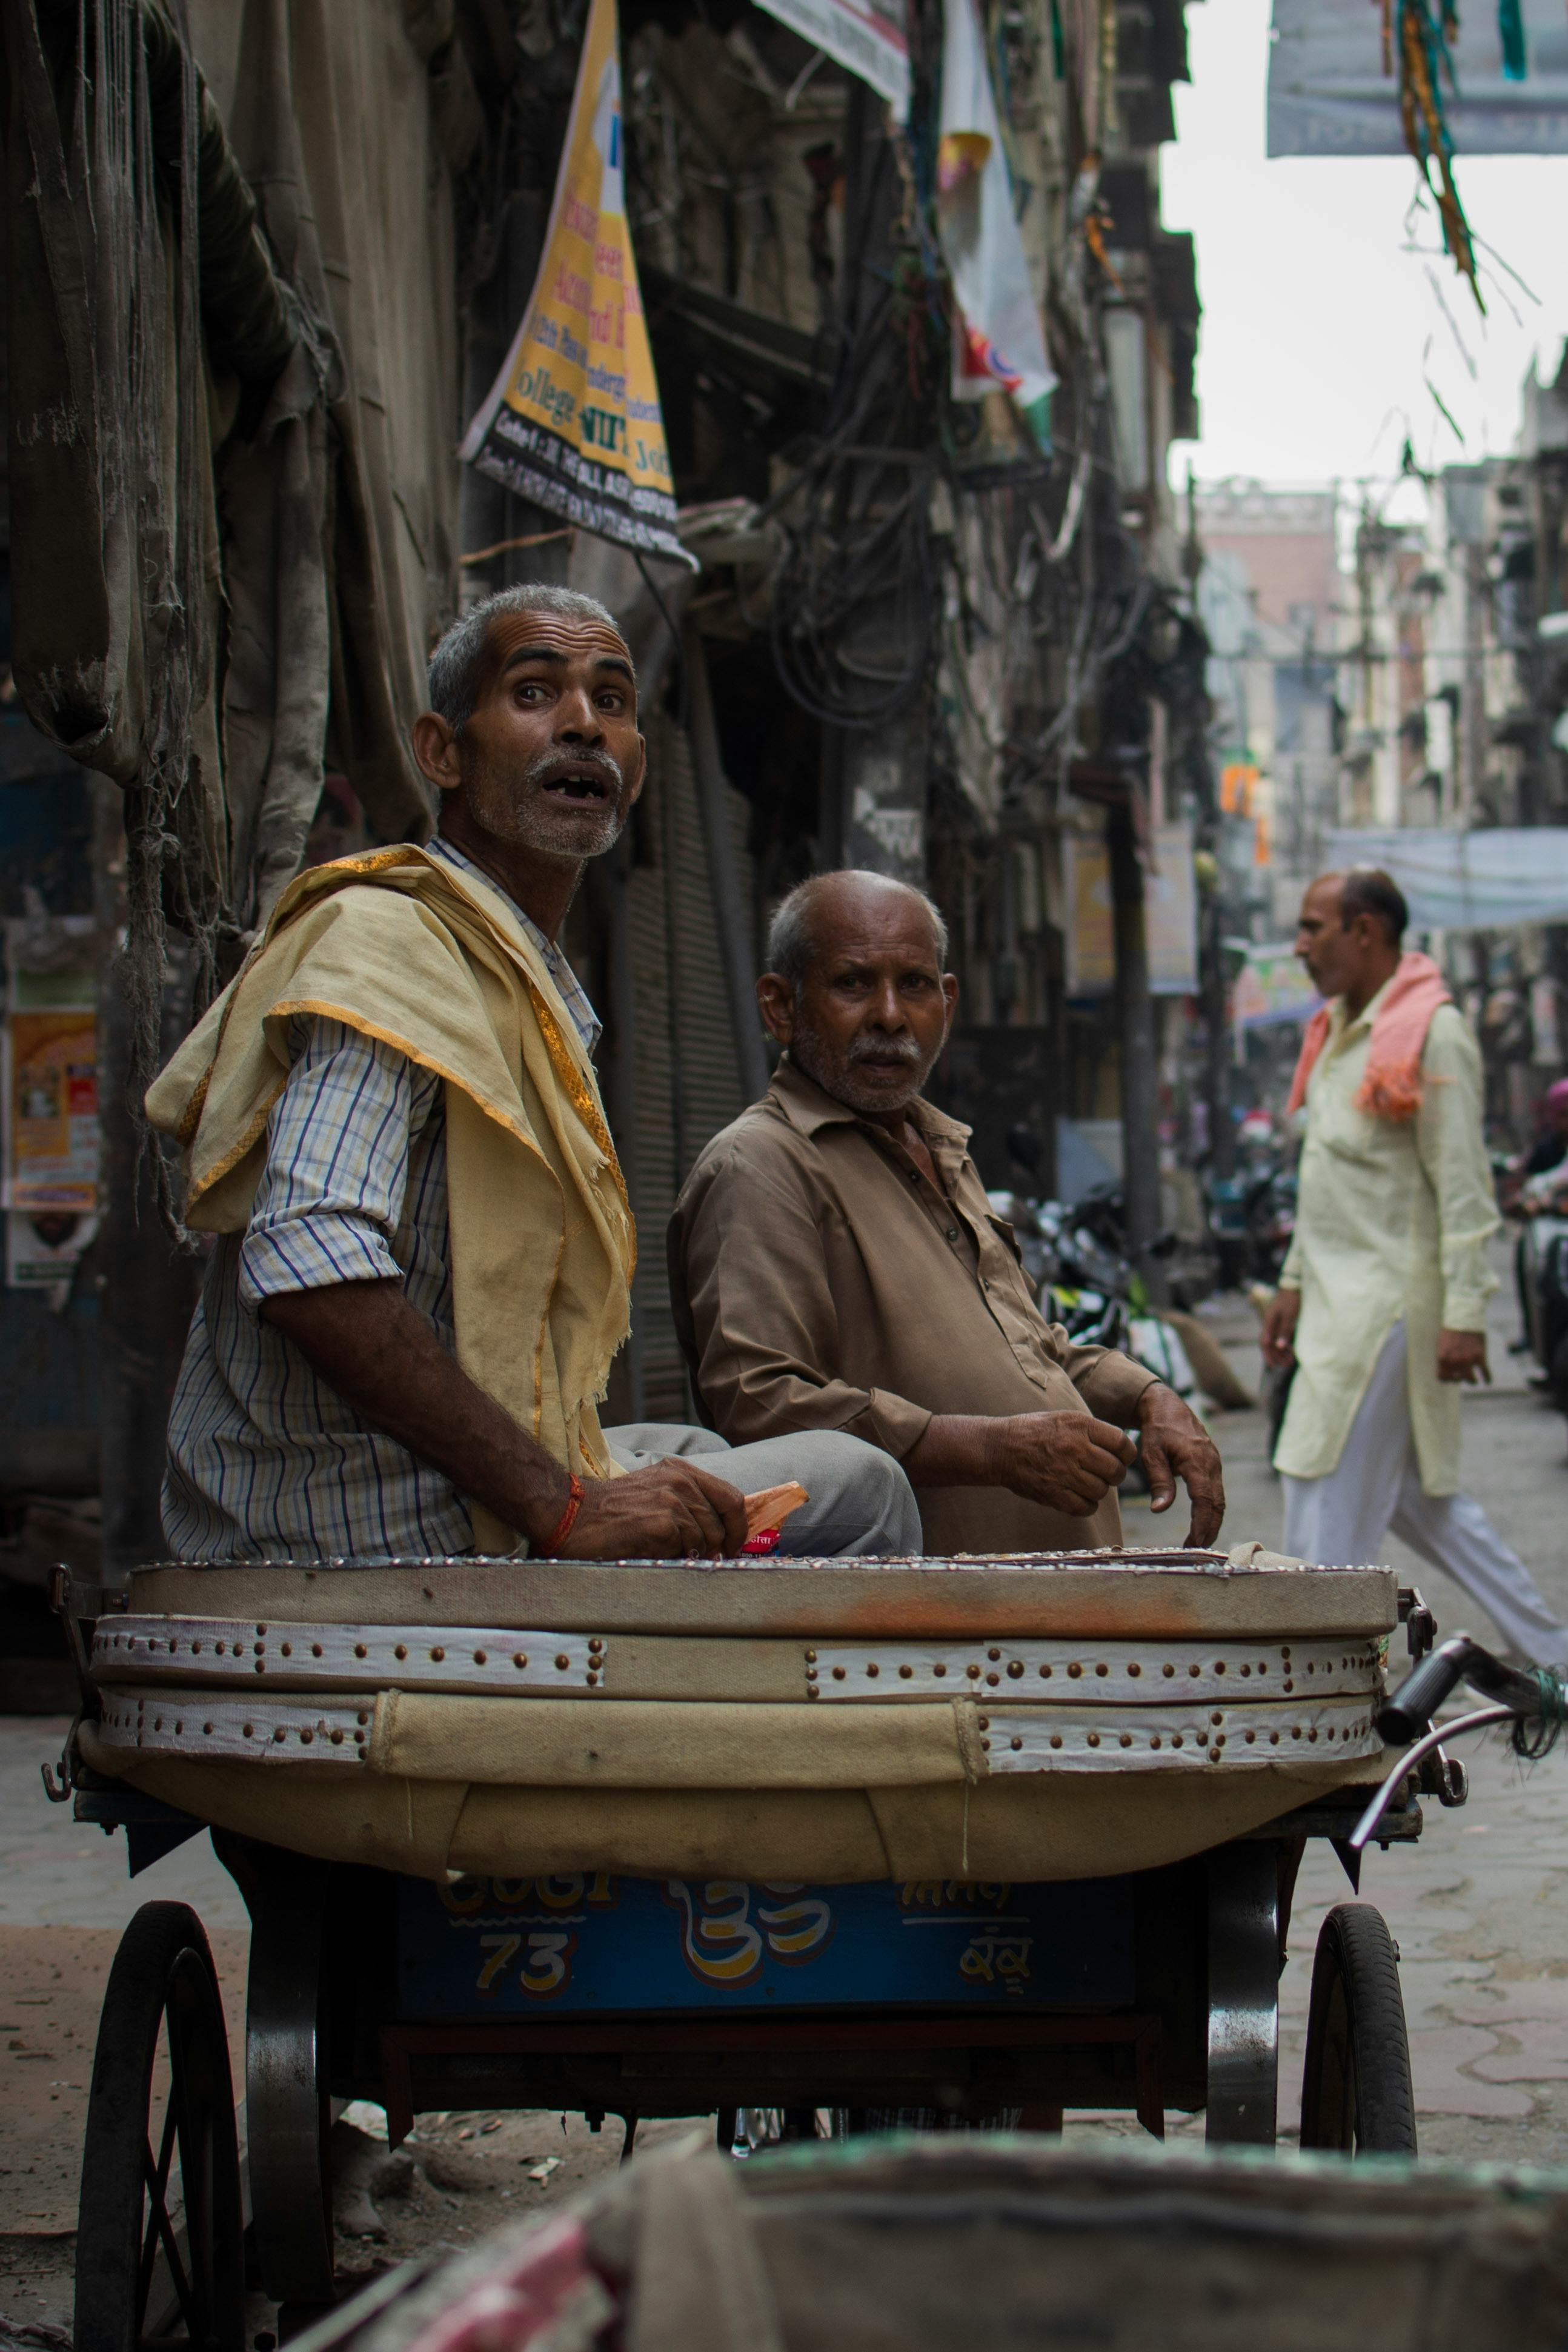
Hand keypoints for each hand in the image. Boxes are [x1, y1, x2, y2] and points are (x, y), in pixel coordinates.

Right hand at [556, 1460, 749, 1558]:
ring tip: (666, 1554)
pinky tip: (653, 1553)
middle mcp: (680, 1481)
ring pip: (705, 1539)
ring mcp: (672, 1500)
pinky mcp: (661, 1523)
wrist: (570, 1515)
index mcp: (680, 1471)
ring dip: (691, 1554)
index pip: (731, 1497)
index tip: (732, 1545)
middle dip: (717, 1548)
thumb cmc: (609, 1511)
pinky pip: (685, 1549)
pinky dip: (674, 1557)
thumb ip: (685, 1504)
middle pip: (722, 1523)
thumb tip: (718, 1537)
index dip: (738, 1526)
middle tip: (702, 1561)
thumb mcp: (653, 1492)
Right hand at [989, 1411, 1135, 1517]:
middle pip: (1114, 1470)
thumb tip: (1122, 1448)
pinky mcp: (1052, 1493)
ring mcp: (1063, 1472)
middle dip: (1115, 1475)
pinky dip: (1088, 1506)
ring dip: (1099, 1491)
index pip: (1121, 1443)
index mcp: (1079, 1425)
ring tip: (1089, 1485)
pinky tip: (1081, 1498)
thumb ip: (1093, 1431)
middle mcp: (1074, 1448)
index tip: (1123, 1458)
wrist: (1000, 1447)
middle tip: (1107, 1475)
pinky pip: (1084, 1507)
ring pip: (1101, 1491)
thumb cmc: (1035, 1431)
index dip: (1127, 1454)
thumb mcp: (1064, 1418)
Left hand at [1137, 1382, 1224, 1547]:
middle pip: (1217, 1505)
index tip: (1194, 1544)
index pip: (1205, 1500)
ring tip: (1198, 1543)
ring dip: (1212, 1523)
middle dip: (1209, 1530)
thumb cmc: (1158, 1429)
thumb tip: (1159, 1509)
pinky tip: (1202, 1524)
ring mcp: (1215, 1465)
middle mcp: (1212, 1464)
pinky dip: (1211, 1511)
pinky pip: (1216, 1493)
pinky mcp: (1213, 1466)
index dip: (1201, 1525)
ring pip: (1219, 1500)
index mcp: (1197, 1461)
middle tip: (1196, 1550)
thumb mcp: (1151, 1453)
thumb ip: (1158, 1481)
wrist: (1168, 1406)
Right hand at [1259, 1286, 1300, 1368]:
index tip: (1273, 1366)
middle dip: (1276, 1356)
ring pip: (1275, 1341)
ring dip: (1281, 1352)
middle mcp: (1270, 1324)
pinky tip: (1291, 1350)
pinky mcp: (1282, 1322)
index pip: (1265, 1342)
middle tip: (1285, 1365)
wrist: (1294, 1285)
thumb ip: (1284, 1332)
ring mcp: (1275, 1323)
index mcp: (1269, 1322)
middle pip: (1269, 1344)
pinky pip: (1280, 1337)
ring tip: (1290, 1361)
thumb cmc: (1291, 1300)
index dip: (1268, 1355)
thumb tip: (1279, 1347)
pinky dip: (1285, 1345)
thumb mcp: (1289, 1317)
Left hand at [1436, 1329, 1489, 1385]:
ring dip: (1472, 1381)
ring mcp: (1467, 1359)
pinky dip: (1487, 1378)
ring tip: (1474, 1381)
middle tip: (1462, 1378)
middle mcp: (1454, 1361)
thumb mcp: (1441, 1345)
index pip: (1442, 1377)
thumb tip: (1446, 1369)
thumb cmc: (1452, 1331)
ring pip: (1470, 1378)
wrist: (1464, 1319)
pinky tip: (1488, 1381)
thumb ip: (1444, 1358)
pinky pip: (1484, 1372)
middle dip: (1459, 1379)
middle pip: (1457, 1379)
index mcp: (1442, 1358)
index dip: (1447, 1379)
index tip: (1451, 1378)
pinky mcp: (1480, 1356)